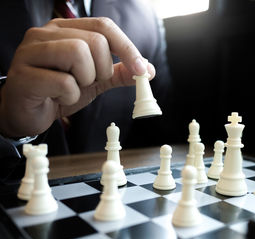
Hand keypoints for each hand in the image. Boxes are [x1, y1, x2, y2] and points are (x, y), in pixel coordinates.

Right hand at [0, 17, 154, 137]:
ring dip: (85, 79)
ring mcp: (31, 51)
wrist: (27, 113)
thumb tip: (148, 69)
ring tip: (72, 88)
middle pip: (95, 40)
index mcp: (65, 30)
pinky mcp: (23, 75)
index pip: (104, 26)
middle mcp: (46, 33)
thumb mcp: (95, 80)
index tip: (141, 70)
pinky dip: (70, 96)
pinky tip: (57, 97)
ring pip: (78, 53)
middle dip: (102, 69)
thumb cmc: (58, 91)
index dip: (127, 48)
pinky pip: (63, 82)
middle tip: (88, 82)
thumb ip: (118, 73)